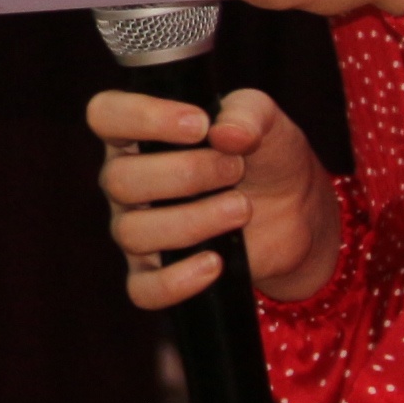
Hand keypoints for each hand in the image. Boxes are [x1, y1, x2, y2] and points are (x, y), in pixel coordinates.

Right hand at [88, 85, 339, 306]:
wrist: (298, 213)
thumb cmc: (265, 156)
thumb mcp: (267, 122)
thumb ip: (247, 113)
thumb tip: (224, 133)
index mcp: (139, 135)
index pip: (106, 115)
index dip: (141, 117)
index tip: (198, 125)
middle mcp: (127, 182)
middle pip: (118, 179)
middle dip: (186, 173)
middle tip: (235, 169)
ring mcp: (138, 231)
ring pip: (132, 232)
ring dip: (193, 220)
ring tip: (241, 209)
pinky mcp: (158, 274)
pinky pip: (144, 289)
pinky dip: (177, 280)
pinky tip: (215, 263)